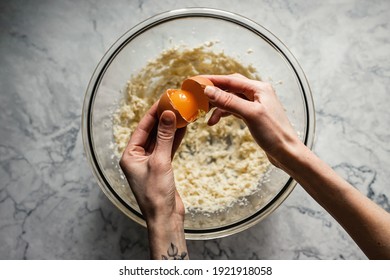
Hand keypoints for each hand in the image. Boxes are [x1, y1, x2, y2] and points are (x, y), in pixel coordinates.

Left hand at [120, 102, 187, 258]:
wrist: (165, 217)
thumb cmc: (156, 193)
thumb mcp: (160, 161)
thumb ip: (164, 137)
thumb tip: (168, 114)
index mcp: (130, 155)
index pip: (142, 128)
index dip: (153, 113)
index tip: (164, 100)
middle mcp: (137, 157)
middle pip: (151, 132)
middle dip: (162, 118)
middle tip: (174, 103)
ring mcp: (150, 162)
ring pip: (160, 140)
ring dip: (170, 128)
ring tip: (181, 113)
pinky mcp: (161, 168)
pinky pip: (167, 148)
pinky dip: (174, 139)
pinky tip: (183, 129)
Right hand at [203, 74, 299, 167]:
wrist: (287, 152)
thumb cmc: (274, 133)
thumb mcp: (249, 114)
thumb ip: (229, 102)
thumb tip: (209, 90)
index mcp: (259, 88)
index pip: (231, 80)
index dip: (212, 80)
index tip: (197, 81)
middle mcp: (258, 93)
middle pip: (230, 88)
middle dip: (214, 93)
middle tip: (198, 97)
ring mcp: (256, 104)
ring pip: (231, 100)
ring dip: (218, 106)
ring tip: (207, 116)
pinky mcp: (254, 115)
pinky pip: (235, 109)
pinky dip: (224, 113)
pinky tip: (216, 121)